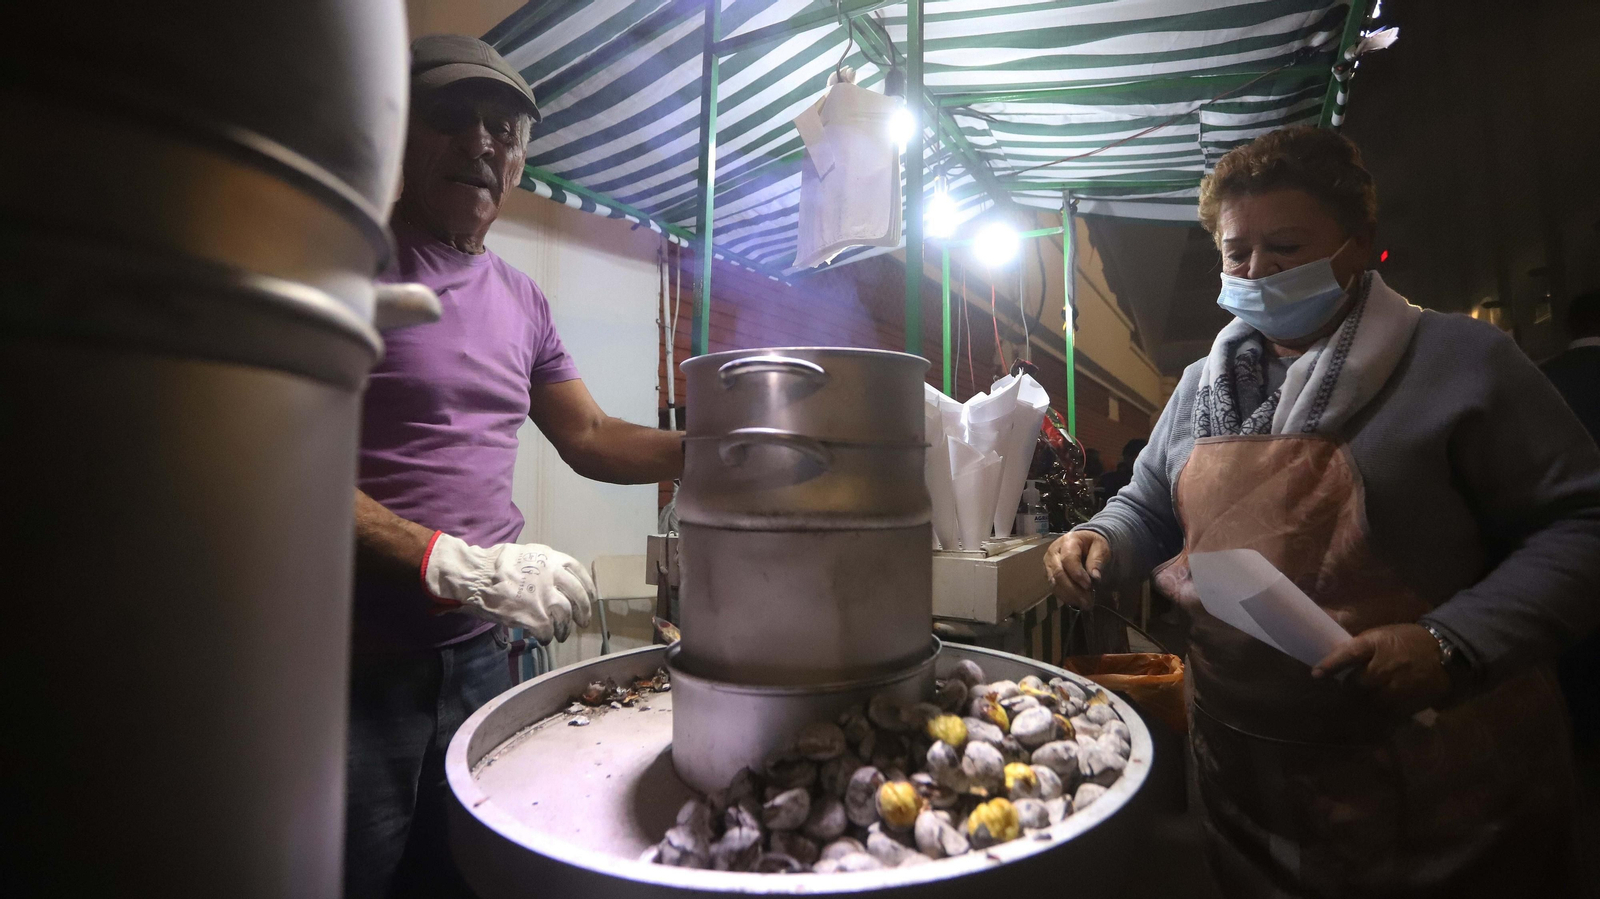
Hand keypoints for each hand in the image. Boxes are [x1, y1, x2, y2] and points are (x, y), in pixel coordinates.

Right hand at [422, 533, 595, 644]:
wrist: (477, 576)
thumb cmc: (495, 563)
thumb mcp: (525, 554)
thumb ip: (543, 565)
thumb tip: (552, 575)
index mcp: (552, 560)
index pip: (580, 573)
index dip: (588, 587)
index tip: (590, 598)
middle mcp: (554, 578)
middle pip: (579, 597)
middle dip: (583, 612)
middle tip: (582, 622)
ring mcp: (546, 599)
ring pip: (565, 617)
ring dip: (565, 629)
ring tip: (561, 635)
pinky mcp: (535, 618)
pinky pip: (548, 631)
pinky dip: (548, 637)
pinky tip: (544, 639)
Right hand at [1044, 530, 1109, 609]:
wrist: (1084, 543)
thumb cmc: (1093, 545)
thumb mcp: (1100, 547)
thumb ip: (1097, 560)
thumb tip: (1095, 577)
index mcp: (1068, 541)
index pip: (1068, 559)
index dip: (1077, 574)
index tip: (1089, 586)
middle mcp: (1054, 552)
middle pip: (1058, 573)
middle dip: (1073, 590)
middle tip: (1088, 601)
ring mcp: (1049, 564)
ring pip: (1054, 583)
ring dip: (1070, 596)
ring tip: (1085, 604)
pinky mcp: (1049, 574)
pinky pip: (1054, 588)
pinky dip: (1066, 597)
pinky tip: (1077, 602)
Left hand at [1311, 623, 1450, 711]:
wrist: (1446, 654)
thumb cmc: (1409, 641)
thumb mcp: (1383, 635)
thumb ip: (1360, 646)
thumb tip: (1333, 649)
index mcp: (1376, 645)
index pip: (1348, 654)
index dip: (1331, 665)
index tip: (1315, 674)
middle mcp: (1384, 667)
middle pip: (1356, 684)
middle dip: (1350, 686)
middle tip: (1349, 686)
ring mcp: (1396, 687)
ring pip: (1369, 701)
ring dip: (1363, 700)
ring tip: (1365, 697)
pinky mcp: (1407, 704)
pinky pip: (1385, 713)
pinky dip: (1378, 712)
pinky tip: (1378, 709)